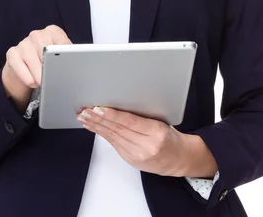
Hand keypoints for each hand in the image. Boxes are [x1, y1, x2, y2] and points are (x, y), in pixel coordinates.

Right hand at [2, 25, 71, 110]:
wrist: (23, 64)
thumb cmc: (45, 60)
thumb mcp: (58, 56)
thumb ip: (66, 57)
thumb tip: (76, 64)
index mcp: (52, 31)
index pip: (63, 44)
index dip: (67, 57)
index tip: (69, 68)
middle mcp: (37, 34)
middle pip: (48, 53)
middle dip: (52, 68)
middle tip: (55, 79)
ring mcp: (23, 43)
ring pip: (34, 62)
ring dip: (40, 76)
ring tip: (43, 82)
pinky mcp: (12, 53)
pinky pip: (21, 68)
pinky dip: (28, 78)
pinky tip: (33, 81)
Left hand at [77, 106, 216, 177]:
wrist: (178, 159)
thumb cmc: (170, 136)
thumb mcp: (162, 120)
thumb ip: (142, 115)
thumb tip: (119, 102)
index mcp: (156, 132)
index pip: (130, 122)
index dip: (113, 115)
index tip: (99, 108)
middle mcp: (146, 146)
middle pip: (118, 129)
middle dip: (99, 119)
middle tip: (85, 110)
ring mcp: (137, 155)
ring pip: (113, 137)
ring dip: (96, 126)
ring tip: (84, 117)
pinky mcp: (131, 159)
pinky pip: (113, 143)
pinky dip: (101, 133)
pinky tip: (93, 127)